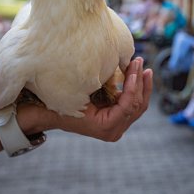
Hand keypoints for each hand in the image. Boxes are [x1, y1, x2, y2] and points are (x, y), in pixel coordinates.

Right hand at [19, 57, 152, 141]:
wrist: (49, 114)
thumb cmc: (61, 102)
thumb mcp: (78, 93)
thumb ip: (99, 85)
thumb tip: (119, 67)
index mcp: (105, 127)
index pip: (127, 106)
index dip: (132, 86)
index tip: (134, 67)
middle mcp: (115, 131)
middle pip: (137, 105)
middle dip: (140, 82)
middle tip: (140, 62)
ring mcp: (118, 127)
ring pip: (138, 106)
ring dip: (142, 85)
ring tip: (144, 68)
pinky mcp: (118, 120)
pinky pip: (132, 105)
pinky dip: (136, 90)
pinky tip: (140, 76)